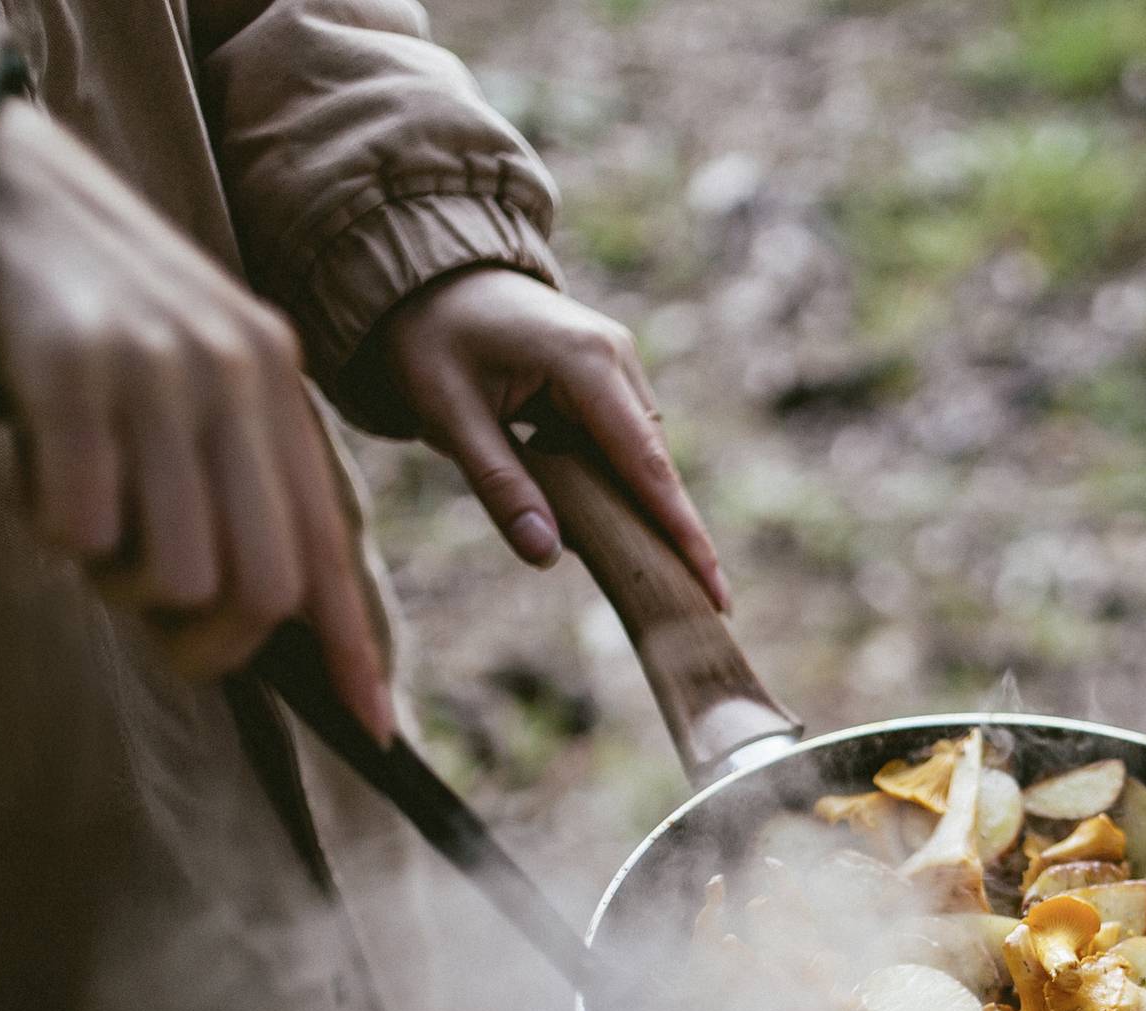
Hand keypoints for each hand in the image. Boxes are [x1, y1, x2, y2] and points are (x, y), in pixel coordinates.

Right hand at [0, 100, 390, 739]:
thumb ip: (242, 475)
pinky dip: (51, 529)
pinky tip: (33, 474)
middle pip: (260, 589)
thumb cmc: (94, 322)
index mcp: (275, 384)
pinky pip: (78, 525)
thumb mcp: (195, 380)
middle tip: (144, 611)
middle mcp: (234, 373)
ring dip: (115, 582)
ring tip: (84, 520)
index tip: (376, 729)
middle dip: (204, 639)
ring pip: (171, 573)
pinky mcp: (70, 368)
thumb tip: (280, 618)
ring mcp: (155, 368)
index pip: (327, 547)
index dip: (353, 646)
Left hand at [375, 267, 730, 611]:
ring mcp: (619, 360)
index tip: (716, 591)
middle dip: (667, 532)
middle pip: (654, 466)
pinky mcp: (608, 370)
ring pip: (640, 456)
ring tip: (619, 555)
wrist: (430, 272)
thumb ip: (500, 486)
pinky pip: (622, 440)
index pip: (646, 467)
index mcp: (585, 363)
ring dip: (627, 503)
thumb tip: (545, 557)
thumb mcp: (449, 414)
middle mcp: (618, 357)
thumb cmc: (432, 337)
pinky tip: (582, 504)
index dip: (682, 534)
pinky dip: (610, 478)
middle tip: (689, 601)